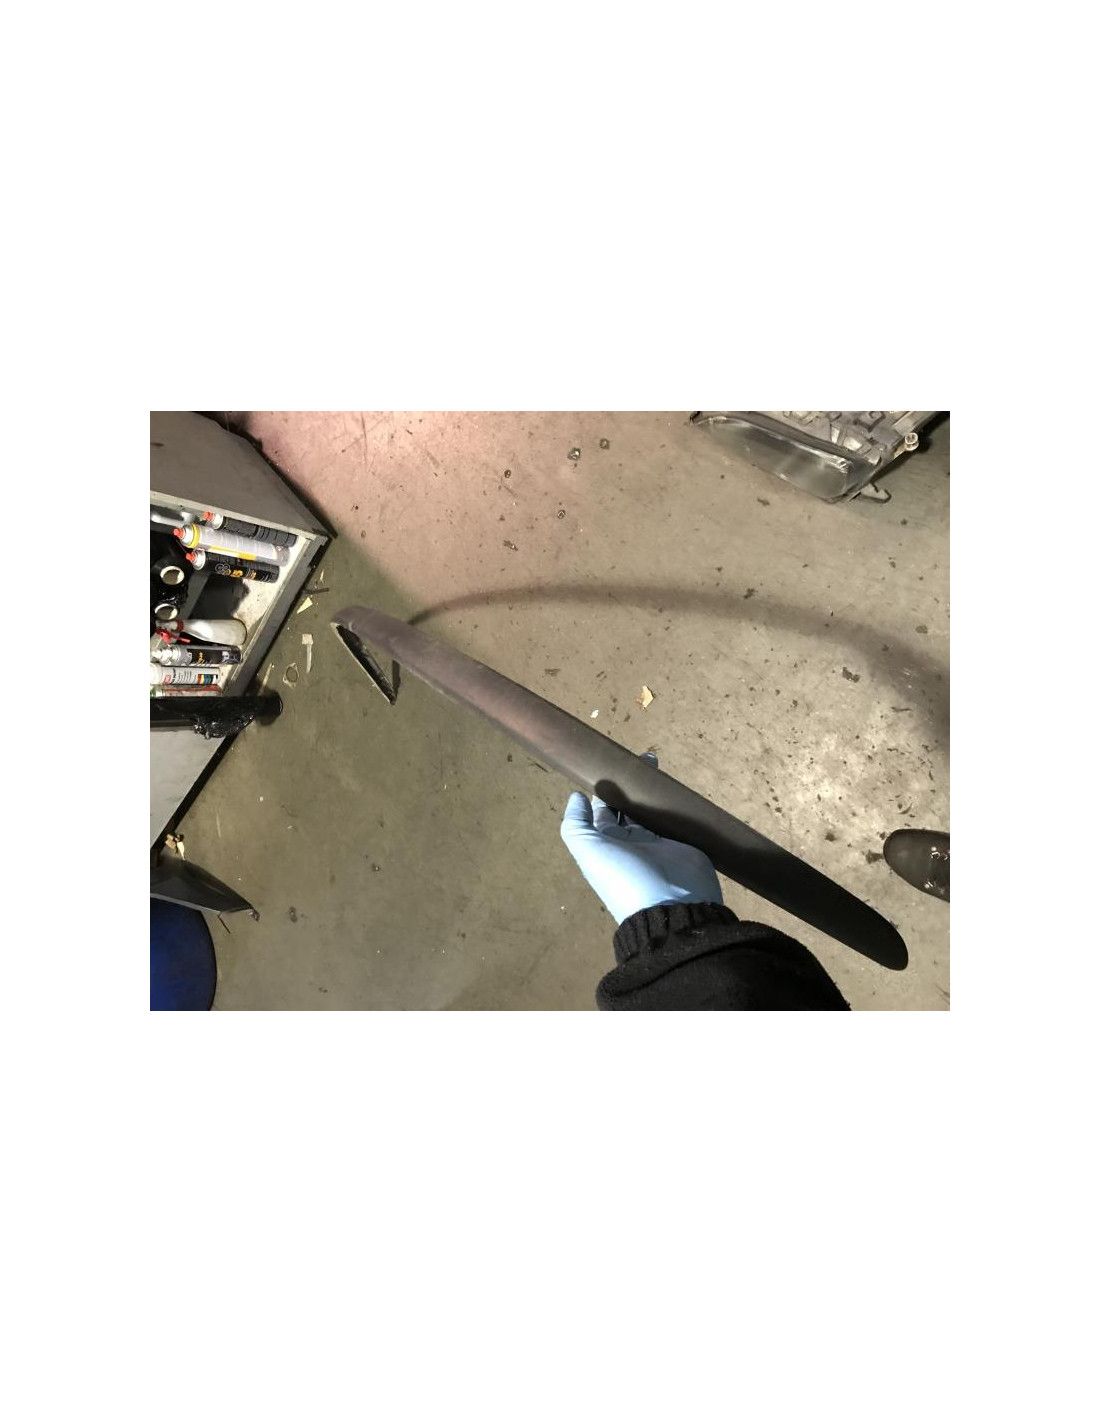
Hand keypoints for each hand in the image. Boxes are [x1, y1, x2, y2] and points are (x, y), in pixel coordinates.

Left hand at [560, 752, 722, 923]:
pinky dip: (673, 802)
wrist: (673, 907)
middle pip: (628, 805)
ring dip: (651, 789)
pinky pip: (675, 818)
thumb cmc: (626, 879)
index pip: (602, 810)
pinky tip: (673, 784)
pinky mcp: (682, 843)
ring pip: (651, 808)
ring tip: (654, 763)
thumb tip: (575, 797)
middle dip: (630, 784)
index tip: (610, 764)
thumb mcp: (589, 854)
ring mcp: (658, 842)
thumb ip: (576, 825)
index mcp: (606, 844)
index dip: (604, 788)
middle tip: (640, 759)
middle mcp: (630, 842)